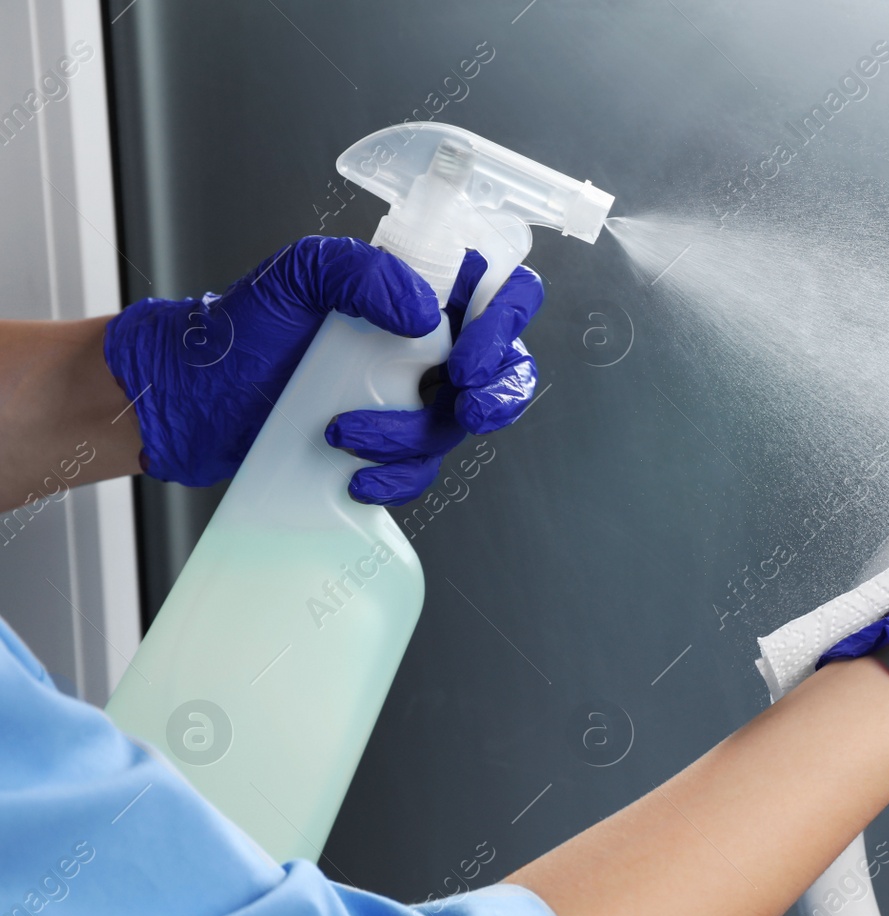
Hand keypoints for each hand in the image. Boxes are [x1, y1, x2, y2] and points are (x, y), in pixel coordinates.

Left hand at [103, 236, 542, 504]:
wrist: (188, 403)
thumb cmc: (237, 332)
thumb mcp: (293, 277)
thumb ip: (359, 272)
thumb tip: (424, 313)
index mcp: (415, 291)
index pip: (499, 291)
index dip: (506, 322)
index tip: (469, 358)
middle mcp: (422, 345)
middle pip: (505, 368)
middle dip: (497, 394)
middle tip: (464, 406)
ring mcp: (408, 399)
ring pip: (455, 426)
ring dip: (413, 439)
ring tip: (345, 433)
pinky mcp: (387, 447)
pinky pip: (421, 472)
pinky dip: (396, 478)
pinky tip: (355, 477)